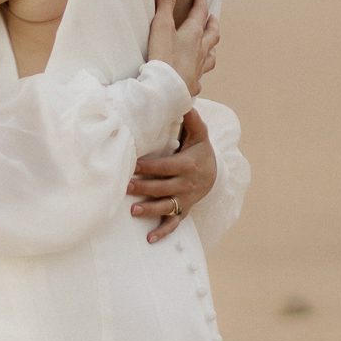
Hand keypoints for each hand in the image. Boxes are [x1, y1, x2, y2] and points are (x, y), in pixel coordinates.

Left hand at [128, 108, 216, 242]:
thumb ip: (192, 120)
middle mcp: (187, 185)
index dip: (150, 166)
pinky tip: (150, 238)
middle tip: (125, 187)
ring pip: (167, 206)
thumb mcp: (199, 134)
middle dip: (144, 188)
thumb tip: (185, 102)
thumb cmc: (199, 150)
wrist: (215, 172)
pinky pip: (174, 223)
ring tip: (133, 211)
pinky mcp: (184, 210)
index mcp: (188, 165)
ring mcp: (186, 200)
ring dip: (150, 210)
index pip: (166, 167)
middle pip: (163, 187)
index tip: (133, 165)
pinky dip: (163, 231)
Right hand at [147, 0, 218, 96]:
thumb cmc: (163, 56)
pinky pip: (201, 76)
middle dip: (212, 23)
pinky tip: (197, 76)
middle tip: (212, 17)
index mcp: (193, 34)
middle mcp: (200, 51)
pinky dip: (200, 72)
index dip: (201, 2)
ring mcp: (198, 68)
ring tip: (211, 45)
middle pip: (212, 34)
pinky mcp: (193, 84)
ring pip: (211, 56)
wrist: (165, 89)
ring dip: (212, 47)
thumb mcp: (161, 24)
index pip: (200, 13)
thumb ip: (166, 1)